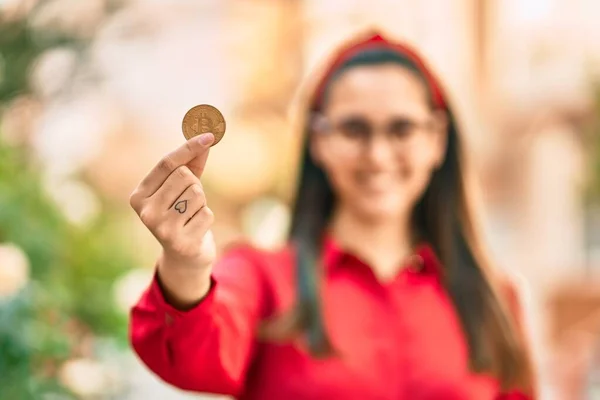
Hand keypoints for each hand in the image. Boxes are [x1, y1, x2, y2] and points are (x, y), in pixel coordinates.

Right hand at [129, 132, 215, 268]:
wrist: (184, 256)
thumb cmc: (183, 213)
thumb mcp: (183, 187)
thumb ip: (192, 163)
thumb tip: (206, 136)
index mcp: (138, 196)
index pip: (167, 164)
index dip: (189, 147)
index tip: (209, 135)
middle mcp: (145, 212)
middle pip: (184, 177)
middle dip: (194, 185)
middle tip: (188, 203)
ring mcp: (161, 229)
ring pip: (197, 194)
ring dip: (201, 203)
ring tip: (191, 216)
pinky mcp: (181, 242)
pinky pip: (207, 214)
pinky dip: (206, 219)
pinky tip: (196, 229)